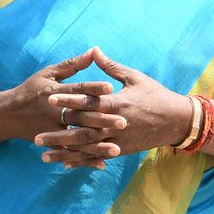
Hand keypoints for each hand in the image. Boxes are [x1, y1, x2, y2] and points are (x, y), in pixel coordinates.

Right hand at [10, 48, 124, 167]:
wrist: (7, 114)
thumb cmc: (30, 89)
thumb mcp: (48, 73)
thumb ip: (72, 65)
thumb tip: (93, 51)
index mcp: (54, 93)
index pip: (77, 90)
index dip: (94, 89)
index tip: (111, 88)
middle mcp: (54, 113)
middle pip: (81, 117)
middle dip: (102, 120)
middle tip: (123, 122)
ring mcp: (52, 130)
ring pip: (78, 139)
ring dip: (97, 145)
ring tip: (117, 148)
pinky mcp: (51, 143)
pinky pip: (70, 153)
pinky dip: (85, 160)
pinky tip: (102, 163)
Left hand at [45, 47, 191, 159]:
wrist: (177, 120)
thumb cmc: (156, 95)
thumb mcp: (134, 77)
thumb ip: (111, 67)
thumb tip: (94, 50)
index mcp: (117, 103)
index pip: (87, 102)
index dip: (67, 100)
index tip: (48, 97)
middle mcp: (115, 124)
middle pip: (81, 129)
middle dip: (58, 134)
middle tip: (36, 137)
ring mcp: (118, 140)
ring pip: (86, 148)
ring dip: (64, 152)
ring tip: (43, 155)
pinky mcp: (121, 150)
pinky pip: (97, 156)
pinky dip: (81, 161)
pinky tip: (65, 163)